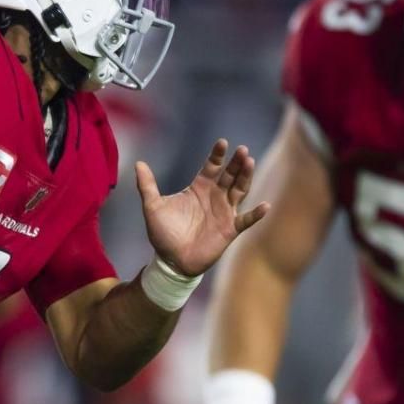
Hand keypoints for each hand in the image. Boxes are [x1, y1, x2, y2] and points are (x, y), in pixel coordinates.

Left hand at [137, 140, 267, 276]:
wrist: (171, 261)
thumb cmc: (163, 234)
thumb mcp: (153, 207)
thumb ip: (147, 185)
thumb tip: (138, 163)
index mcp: (199, 188)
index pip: (211, 167)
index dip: (217, 155)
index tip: (222, 142)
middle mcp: (215, 197)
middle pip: (229, 175)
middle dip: (236, 163)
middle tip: (242, 150)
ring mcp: (224, 212)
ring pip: (240, 191)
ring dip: (246, 178)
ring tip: (250, 163)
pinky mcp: (230, 229)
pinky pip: (246, 220)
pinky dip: (256, 214)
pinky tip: (265, 205)